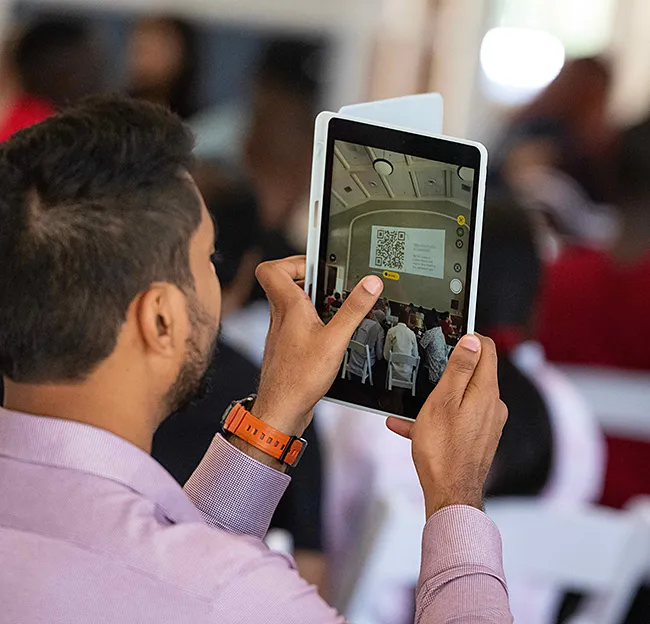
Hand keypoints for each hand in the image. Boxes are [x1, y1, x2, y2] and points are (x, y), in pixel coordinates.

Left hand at [253, 256, 383, 435]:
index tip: (317, 264)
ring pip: (292, 303)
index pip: (271, 269)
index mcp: (287, 306)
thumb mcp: (335, 340)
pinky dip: (314, 320)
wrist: (281, 409)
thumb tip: (370, 283)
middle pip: (286, 282)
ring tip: (336, 307)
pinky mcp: (288, 346)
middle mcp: (280, 316)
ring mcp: (282, 331)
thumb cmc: (298, 378)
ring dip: (313, 299)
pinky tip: (331, 333)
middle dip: (311, 278)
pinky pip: (298, 322)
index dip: (292, 260)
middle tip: (333, 284)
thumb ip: (353, 309)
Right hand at [386, 334, 506, 518]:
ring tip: (410, 406)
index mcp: (485, 391)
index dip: (469, 337)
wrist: (450, 495)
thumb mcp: (443, 401)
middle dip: (450, 367)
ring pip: (462, 396)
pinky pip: (456, 419)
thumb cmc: (442, 450)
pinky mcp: (478, 438)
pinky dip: (436, 418)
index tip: (449, 337)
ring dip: (437, 396)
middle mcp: (492, 405)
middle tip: (425, 371)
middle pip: (475, 371)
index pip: (486, 348)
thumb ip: (459, 368)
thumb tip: (473, 340)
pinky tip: (407, 427)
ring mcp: (487, 423)